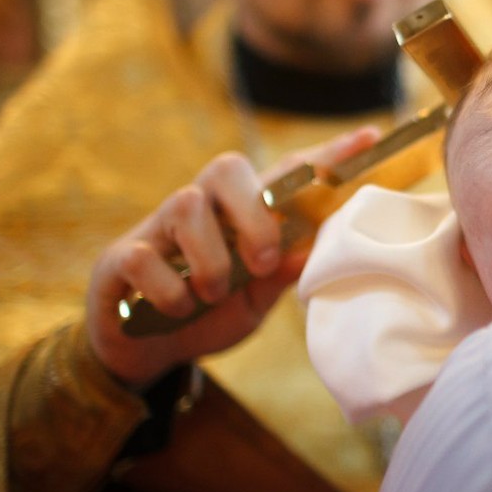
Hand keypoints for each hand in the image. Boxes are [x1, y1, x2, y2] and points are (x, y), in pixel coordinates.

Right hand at [86, 127, 382, 386]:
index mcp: (240, 214)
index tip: (371, 138)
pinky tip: (178, 308)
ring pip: (184, 205)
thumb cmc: (210, 314)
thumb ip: (283, 273)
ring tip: (215, 293)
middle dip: (253, 214)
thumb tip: (319, 249)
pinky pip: (143, 255)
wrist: (146, 352)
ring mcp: (157, 229)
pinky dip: (168, 289)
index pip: (284, 174)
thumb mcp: (256, 298)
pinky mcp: (120, 259)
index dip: (325, 157)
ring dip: (211, 259)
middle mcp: (200, 209)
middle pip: (225, 167)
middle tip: (263, 262)